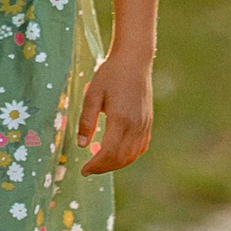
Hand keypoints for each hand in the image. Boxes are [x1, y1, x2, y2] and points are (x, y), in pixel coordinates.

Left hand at [78, 49, 154, 174]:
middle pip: (120, 158)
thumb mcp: (92, 94)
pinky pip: (140, 147)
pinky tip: (117, 154)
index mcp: (120, 118)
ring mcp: (144, 124)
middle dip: (103, 168)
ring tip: (100, 163)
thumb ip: (87, 121)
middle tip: (89, 169)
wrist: (134, 60)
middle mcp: (135, 124)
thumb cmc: (110, 74)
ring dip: (116, 164)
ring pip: (132, 155)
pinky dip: (129, 156)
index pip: (108, 153)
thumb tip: (82, 146)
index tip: (83, 170)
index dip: (95, 165)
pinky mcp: (148, 121)